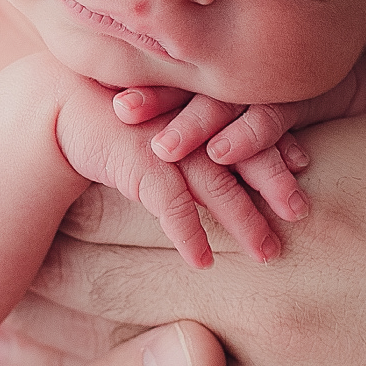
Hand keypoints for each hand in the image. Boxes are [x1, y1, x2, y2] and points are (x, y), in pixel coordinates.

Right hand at [53, 74, 283, 268]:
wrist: (61, 103)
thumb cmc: (120, 114)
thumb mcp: (166, 115)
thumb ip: (201, 128)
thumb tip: (240, 153)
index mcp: (201, 102)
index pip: (250, 121)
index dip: (278, 143)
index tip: (303, 166)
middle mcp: (191, 120)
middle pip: (244, 152)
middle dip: (274, 183)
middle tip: (300, 213)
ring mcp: (167, 141)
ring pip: (217, 183)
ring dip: (243, 220)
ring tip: (266, 254)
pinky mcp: (139, 163)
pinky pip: (171, 204)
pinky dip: (188, 234)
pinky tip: (202, 262)